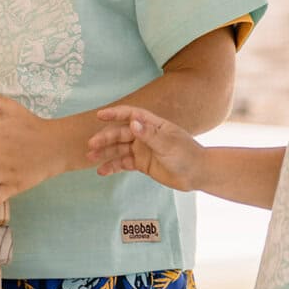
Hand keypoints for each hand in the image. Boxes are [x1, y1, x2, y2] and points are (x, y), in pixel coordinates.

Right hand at [86, 106, 205, 191]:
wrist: (198, 174)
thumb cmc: (187, 155)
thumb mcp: (168, 144)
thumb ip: (149, 135)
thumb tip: (132, 123)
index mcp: (153, 125)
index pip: (130, 115)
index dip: (115, 114)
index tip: (99, 115)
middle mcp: (145, 135)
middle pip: (120, 133)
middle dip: (105, 138)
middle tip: (91, 145)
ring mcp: (142, 149)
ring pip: (118, 149)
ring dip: (105, 152)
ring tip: (90, 158)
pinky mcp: (141, 163)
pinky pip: (123, 163)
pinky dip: (112, 166)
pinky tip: (101, 171)